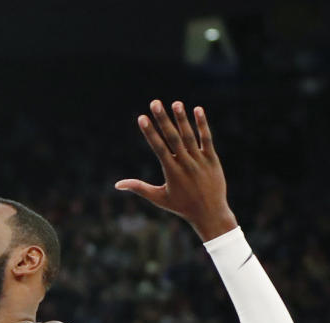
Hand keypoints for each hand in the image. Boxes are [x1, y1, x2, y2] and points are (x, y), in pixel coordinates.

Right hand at [115, 100, 236, 241]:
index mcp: (171, 172)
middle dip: (163, 120)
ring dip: (182, 119)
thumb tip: (118, 185)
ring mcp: (199, 161)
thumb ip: (139, 188)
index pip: (158, 148)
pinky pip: (207, 139)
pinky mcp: (212, 159)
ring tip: (175, 103)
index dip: (149, 132)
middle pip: (172, 138)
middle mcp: (185, 164)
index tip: (141, 118)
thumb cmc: (181, 206)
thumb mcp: (159, 198)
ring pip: (189, 136)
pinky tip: (197, 110)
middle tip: (155, 102)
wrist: (209, 213)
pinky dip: (202, 125)